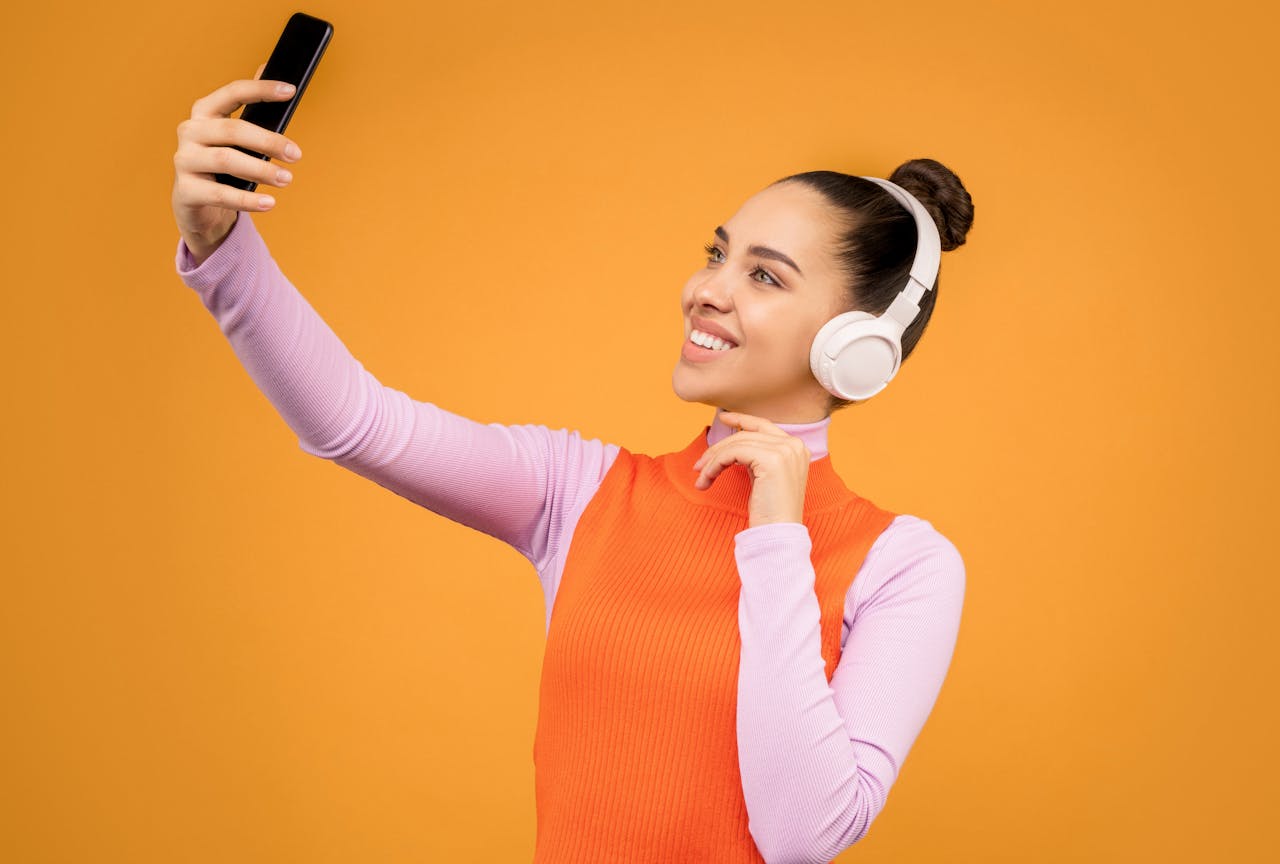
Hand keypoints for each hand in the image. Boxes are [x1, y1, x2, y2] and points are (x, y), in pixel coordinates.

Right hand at [171, 62, 303, 263]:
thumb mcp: (235, 135)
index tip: (291, 91)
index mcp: (204, 112)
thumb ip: (250, 105)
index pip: (233, 92)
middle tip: (296, 155)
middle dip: (268, 141)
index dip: (261, 90)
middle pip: (233, 130)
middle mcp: (191, 132)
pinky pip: (220, 194)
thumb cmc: (221, 163)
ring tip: (286, 179)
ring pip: (227, 160)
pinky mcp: (186, 191)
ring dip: (261, 170)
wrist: (196, 203)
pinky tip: (269, 203)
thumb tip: (268, 66)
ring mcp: (185, 160)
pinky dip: (247, 199)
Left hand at [691, 412, 810, 527]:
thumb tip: (732, 446)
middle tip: (699, 464)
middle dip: (718, 447)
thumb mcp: (765, 477)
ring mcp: (785, 450)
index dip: (742, 419)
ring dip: (713, 460)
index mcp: (797, 448)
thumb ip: (757, 457)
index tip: (723, 418)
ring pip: (736, 443)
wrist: (779, 534)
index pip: (764, 426)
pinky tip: (706, 480)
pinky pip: (733, 453)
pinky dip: (715, 465)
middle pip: (746, 435)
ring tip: (701, 476)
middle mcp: (794, 445)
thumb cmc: (770, 512)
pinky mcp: (771, 459)